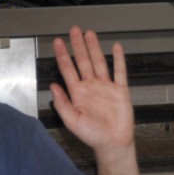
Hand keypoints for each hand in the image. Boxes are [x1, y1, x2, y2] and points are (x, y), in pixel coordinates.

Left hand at [50, 26, 134, 154]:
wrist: (113, 143)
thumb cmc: (93, 136)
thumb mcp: (72, 121)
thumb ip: (62, 103)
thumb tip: (53, 86)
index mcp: (78, 93)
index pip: (68, 69)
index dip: (62, 55)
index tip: (58, 43)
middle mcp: (91, 87)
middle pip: (83, 61)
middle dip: (78, 45)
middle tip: (74, 30)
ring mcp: (106, 87)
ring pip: (99, 62)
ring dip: (94, 48)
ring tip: (89, 34)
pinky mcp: (120, 90)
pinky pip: (120, 71)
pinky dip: (118, 59)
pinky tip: (116, 48)